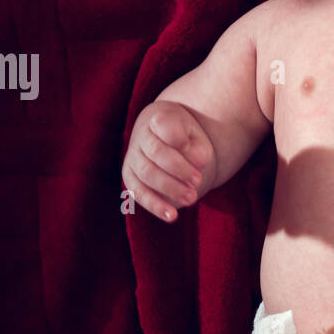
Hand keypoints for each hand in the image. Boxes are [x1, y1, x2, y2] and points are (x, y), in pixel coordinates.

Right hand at [121, 100, 214, 221]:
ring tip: (192, 198)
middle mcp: (141, 136)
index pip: (165, 125)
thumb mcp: (197, 136)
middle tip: (198, 181)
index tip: (202, 157)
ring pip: (147, 174)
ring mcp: (133, 158)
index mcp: (158, 117)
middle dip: (179, 169)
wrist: (171, 142)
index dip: (181, 141)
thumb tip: (197, 161)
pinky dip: (155, 205)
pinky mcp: (131, 178)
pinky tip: (172, 216)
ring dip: (170, 188)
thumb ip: (198, 147)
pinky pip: (138, 193)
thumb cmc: (187, 138)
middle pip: (156, 152)